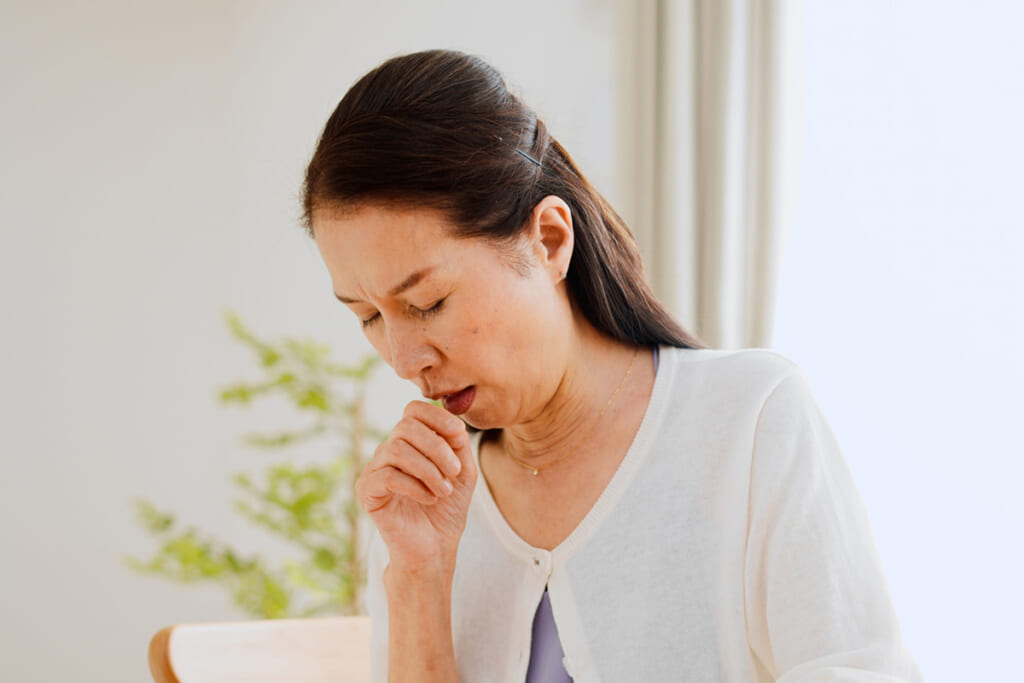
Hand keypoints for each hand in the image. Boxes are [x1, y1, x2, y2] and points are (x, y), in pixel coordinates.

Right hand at [356, 400, 477, 572]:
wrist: (435, 546)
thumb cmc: (447, 507)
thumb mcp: (463, 471)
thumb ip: (459, 444)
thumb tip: (453, 422)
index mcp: (410, 441)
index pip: (413, 410)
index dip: (436, 416)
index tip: (458, 433)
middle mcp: (389, 450)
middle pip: (405, 427)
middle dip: (436, 447)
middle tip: (455, 472)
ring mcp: (375, 470)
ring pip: (396, 449)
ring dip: (428, 469)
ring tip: (443, 490)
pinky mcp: (366, 491)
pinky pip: (386, 476)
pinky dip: (414, 486)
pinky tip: (429, 498)